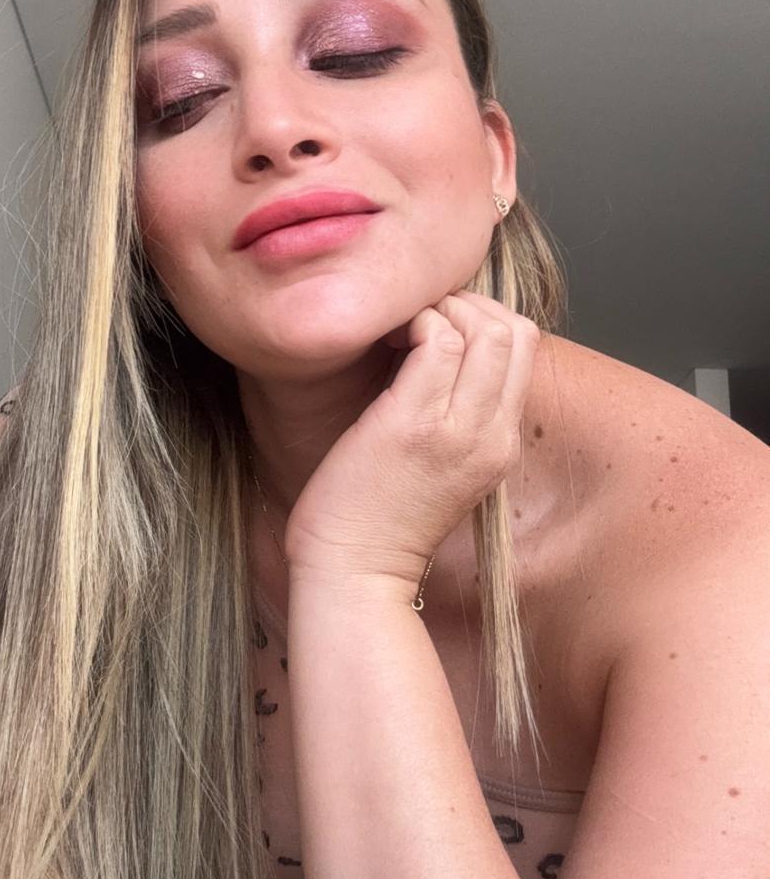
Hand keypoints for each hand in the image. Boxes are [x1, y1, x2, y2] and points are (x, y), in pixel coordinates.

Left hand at [283, 291, 542, 594]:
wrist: (354, 573)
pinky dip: (415, 323)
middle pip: (516, 330)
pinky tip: (387, 343)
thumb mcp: (441, 469)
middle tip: (421, 319)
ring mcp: (459, 430)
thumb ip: (456, 420)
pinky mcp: (414, 424)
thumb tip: (440, 356)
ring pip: (486, 329)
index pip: (525, 349)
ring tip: (402, 330)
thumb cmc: (379, 518)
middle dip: (467, 304)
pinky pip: (437, 340)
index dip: (484, 320)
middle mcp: (492, 435)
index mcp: (501, 444)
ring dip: (440, 309)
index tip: (438, 330)